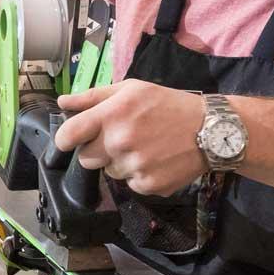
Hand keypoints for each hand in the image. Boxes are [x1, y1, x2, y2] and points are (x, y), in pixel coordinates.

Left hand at [54, 81, 205, 195]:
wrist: (211, 130)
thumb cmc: (168, 105)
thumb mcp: (132, 89)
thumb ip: (93, 97)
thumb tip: (63, 102)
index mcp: (112, 114)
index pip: (68, 135)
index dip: (64, 140)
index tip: (70, 140)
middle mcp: (120, 141)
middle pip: (86, 158)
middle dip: (97, 151)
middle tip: (121, 139)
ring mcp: (134, 166)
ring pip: (109, 172)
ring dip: (120, 163)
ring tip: (145, 147)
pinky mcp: (148, 185)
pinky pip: (130, 184)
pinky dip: (139, 175)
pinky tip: (156, 160)